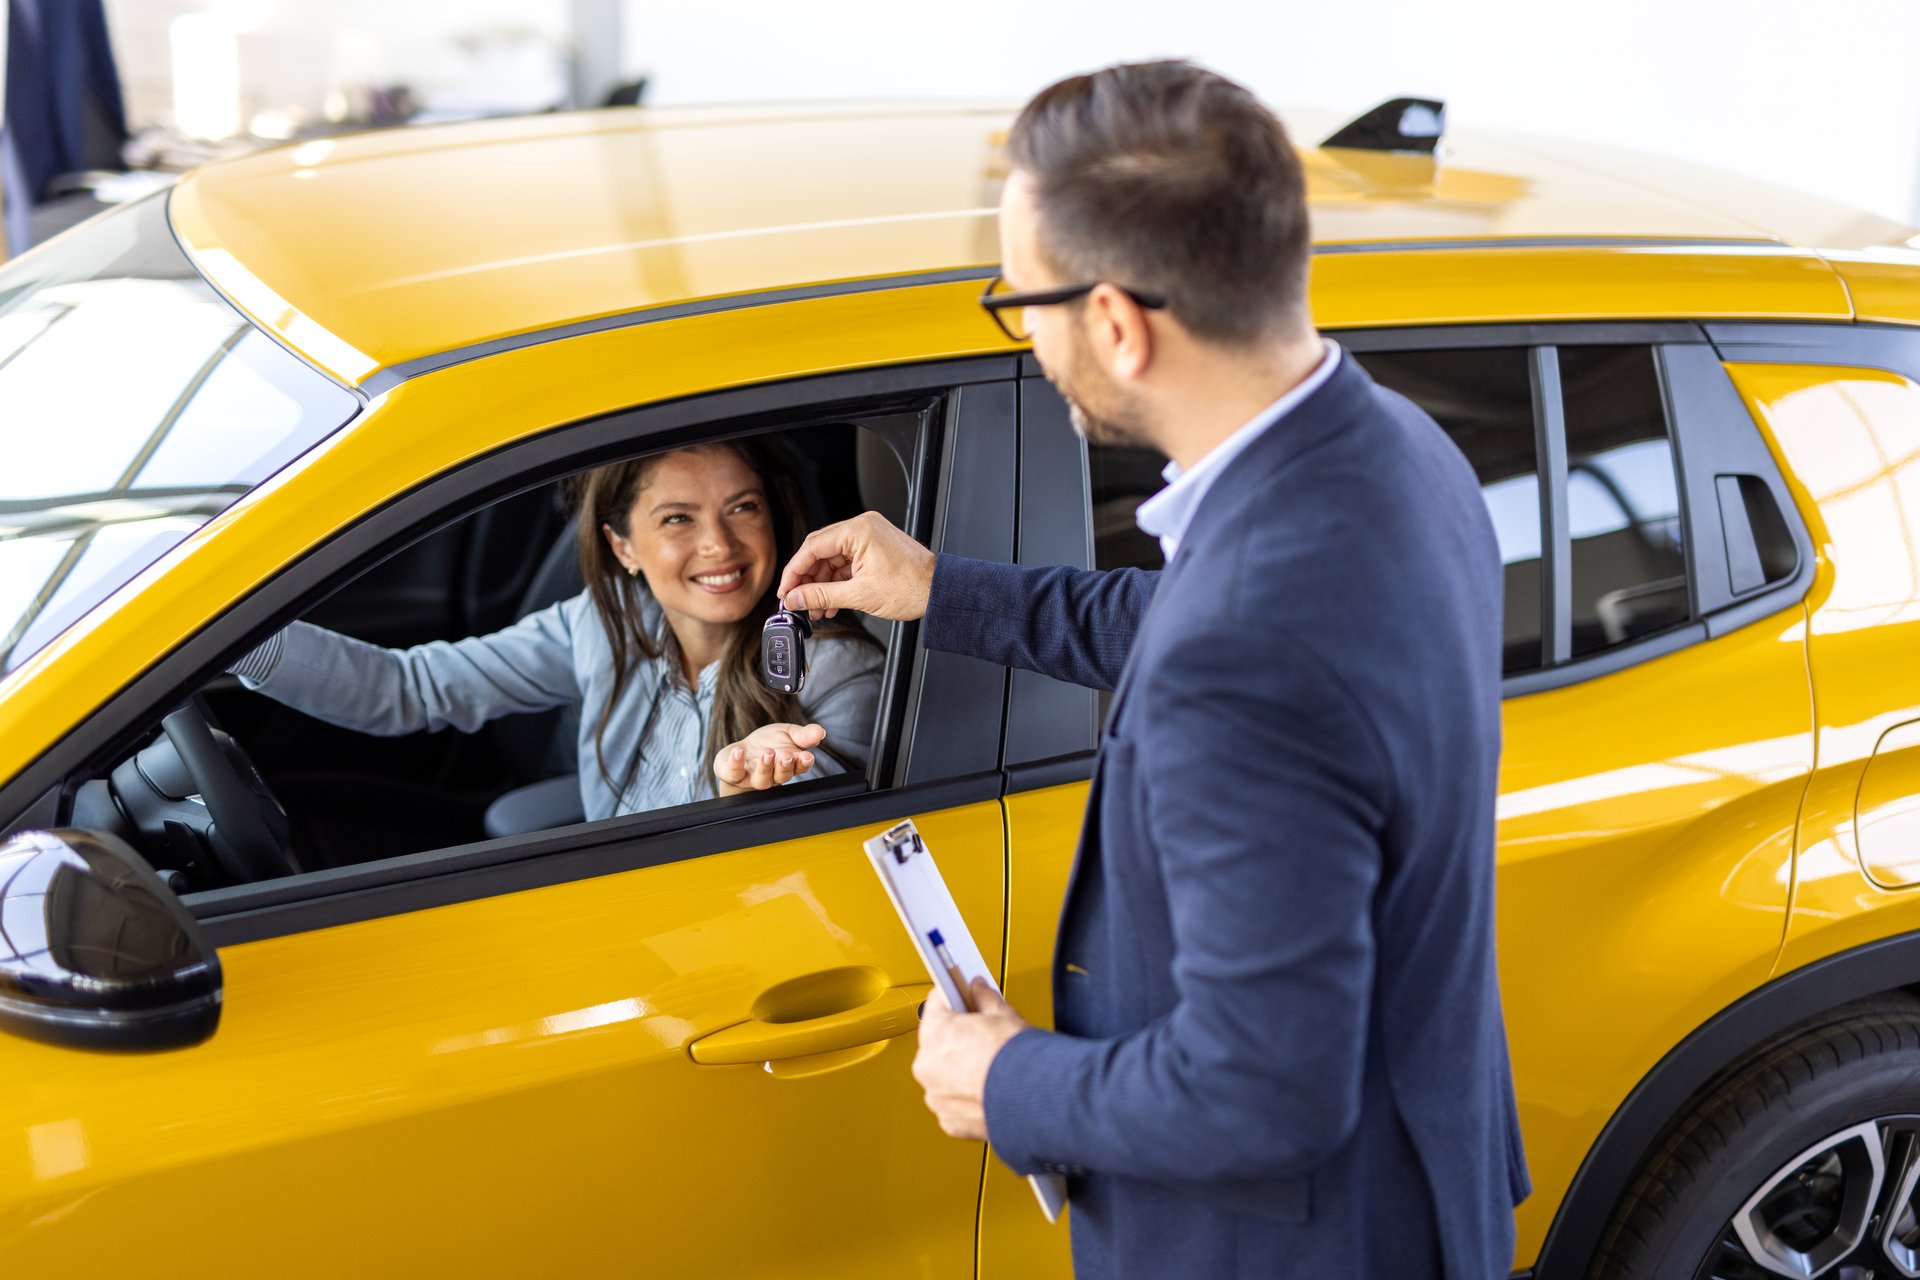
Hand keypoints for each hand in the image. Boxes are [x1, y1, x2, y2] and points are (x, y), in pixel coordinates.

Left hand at [713, 722, 825, 795]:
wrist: (740, 752)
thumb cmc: (768, 743)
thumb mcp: (787, 733)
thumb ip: (804, 734)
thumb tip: (820, 731)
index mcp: (789, 765)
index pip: (800, 767)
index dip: (804, 763)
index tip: (806, 756)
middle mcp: (773, 775)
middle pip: (782, 776)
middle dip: (785, 766)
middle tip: (785, 755)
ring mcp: (752, 777)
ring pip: (761, 780)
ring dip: (765, 767)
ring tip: (767, 753)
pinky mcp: (733, 774)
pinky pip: (734, 773)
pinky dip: (736, 763)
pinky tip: (738, 751)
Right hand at [777, 511, 935, 621]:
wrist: (940, 591)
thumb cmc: (912, 588)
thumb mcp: (859, 595)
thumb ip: (821, 596)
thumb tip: (795, 598)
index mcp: (858, 531)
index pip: (812, 547)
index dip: (794, 571)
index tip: (785, 591)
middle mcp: (863, 528)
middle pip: (820, 551)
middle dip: (807, 580)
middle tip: (798, 601)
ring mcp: (869, 537)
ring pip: (832, 559)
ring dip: (822, 584)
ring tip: (817, 608)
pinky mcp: (874, 548)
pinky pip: (847, 562)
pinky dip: (837, 582)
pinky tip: (831, 602)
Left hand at [913, 976, 1030, 1140]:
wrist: (1038, 1101)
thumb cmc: (1020, 1060)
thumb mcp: (1004, 1015)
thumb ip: (985, 998)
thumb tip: (980, 989)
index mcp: (936, 1034)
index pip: (936, 1003)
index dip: (955, 997)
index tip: (963, 996)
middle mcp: (927, 1066)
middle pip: (938, 1041)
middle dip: (957, 1035)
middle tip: (984, 1032)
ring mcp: (937, 1096)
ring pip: (943, 1074)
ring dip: (960, 1068)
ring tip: (989, 1064)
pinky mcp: (950, 1121)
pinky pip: (953, 1102)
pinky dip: (966, 1096)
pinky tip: (987, 1088)